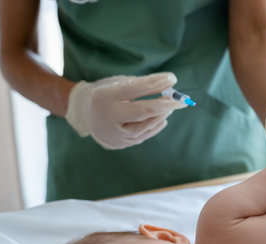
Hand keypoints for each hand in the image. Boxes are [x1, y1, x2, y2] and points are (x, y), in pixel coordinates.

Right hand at [65, 72, 186, 149]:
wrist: (85, 114)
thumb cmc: (106, 93)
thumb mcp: (118, 83)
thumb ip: (140, 85)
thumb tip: (168, 86)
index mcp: (102, 97)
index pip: (134, 89)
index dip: (155, 83)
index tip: (172, 78)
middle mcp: (105, 117)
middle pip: (140, 112)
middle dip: (164, 105)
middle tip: (180, 100)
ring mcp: (111, 134)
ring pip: (143, 127)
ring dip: (160, 115)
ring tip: (171, 106)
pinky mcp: (118, 143)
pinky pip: (141, 136)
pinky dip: (154, 127)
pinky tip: (163, 118)